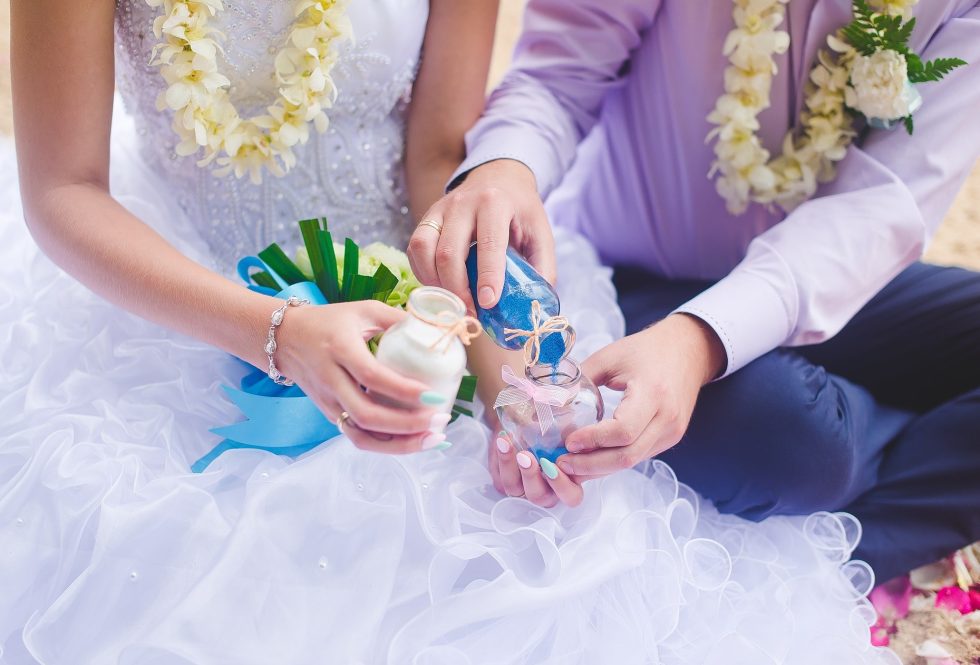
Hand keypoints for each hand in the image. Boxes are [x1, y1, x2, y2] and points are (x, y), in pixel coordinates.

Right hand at [276, 300, 448, 453]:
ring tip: (433, 439)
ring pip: (361, 435)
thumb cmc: (328, 322)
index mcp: (339, 348)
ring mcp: (328, 402)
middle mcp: (331, 380)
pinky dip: (386, 445)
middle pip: (367, 414)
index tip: (433, 394)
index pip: (372, 376)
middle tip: (440, 418)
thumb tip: (434, 331)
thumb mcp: (363, 310)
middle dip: (407, 424)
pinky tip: (413, 441)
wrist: (284, 339)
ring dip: (399, 444)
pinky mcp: (330, 415)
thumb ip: (397, 318)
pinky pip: (358, 437)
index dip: (403, 390)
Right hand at [407, 159, 555, 310]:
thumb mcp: (540, 233)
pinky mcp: (427, 218)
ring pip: (424, 250)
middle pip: (449, 252)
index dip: (487, 276)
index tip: (488, 302)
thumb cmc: (520, 211)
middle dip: (457, 289)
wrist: (498, 178)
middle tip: (472, 311)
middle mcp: (463, 203)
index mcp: (495, 203)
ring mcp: (440, 209)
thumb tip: (533, 305)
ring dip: (436, 283)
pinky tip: (441, 286)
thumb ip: (542, 268)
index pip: (488, 243)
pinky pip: (415, 249)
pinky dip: (424, 274)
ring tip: (455, 301)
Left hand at [489, 431, 585, 507]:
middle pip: (539, 497)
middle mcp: (546, 491)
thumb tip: (567, 439)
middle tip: (525, 456)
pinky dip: (500, 457)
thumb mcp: (566, 427)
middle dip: (531, 476)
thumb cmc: (554, 427)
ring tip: (506, 444)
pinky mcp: (503, 483)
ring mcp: (523, 488)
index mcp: (568, 483)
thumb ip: (569, 437)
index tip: (557, 463)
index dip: (562, 483)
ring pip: (514, 488)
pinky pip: (499, 478)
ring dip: (509, 466)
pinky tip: (502, 440)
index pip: (570, 495)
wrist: (528, 418)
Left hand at [556, 315, 725, 477]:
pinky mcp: (670, 438)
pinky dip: (612, 460)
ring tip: (569, 465)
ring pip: (632, 461)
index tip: (568, 441)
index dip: (593, 440)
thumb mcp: (611, 356)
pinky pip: (638, 456)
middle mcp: (667, 418)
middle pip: (627, 456)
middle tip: (560, 463)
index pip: (623, 430)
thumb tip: (548, 399)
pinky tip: (590, 458)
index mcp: (654, 393)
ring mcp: (672, 432)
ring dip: (599, 468)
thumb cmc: (648, 349)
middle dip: (591, 465)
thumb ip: (581, 377)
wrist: (689, 349)